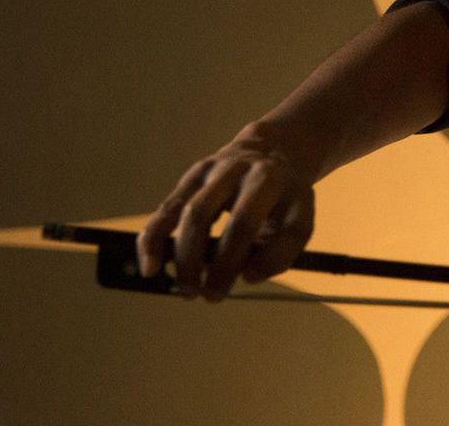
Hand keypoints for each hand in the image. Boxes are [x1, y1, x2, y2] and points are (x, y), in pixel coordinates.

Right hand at [136, 122, 317, 302]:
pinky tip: (151, 268)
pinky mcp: (194, 174)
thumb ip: (281, 249)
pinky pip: (168, 209)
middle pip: (234, 221)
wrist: (270, 151)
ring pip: (196, 214)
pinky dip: (155, 240)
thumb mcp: (297, 217)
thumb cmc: (281, 197)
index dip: (269, 259)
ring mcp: (220, 169)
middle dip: (222, 265)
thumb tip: (249, 276)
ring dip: (187, 259)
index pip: (271, 225)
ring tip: (188, 289)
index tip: (249, 279)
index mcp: (282, 184)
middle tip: (212, 296)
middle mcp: (251, 172)